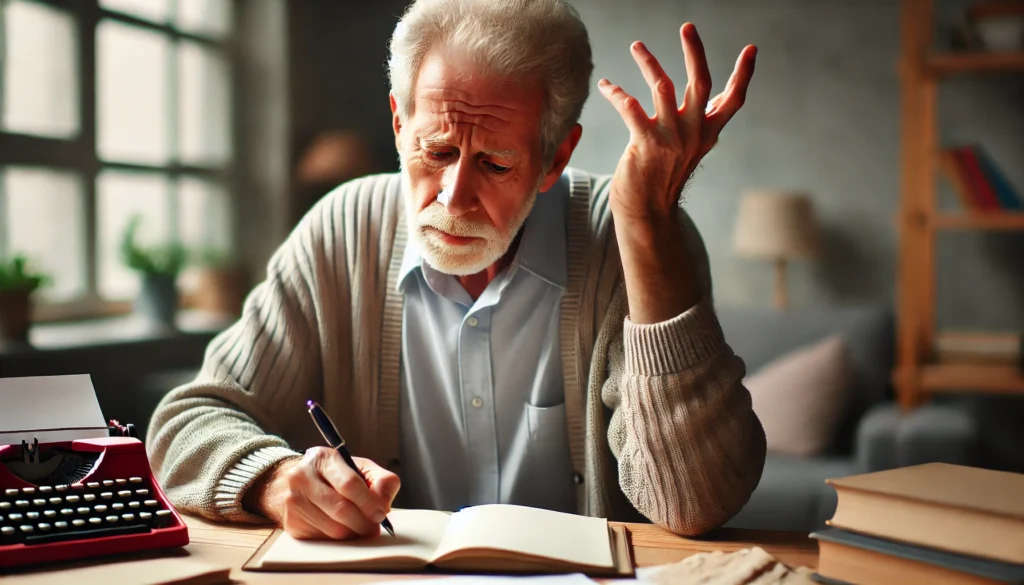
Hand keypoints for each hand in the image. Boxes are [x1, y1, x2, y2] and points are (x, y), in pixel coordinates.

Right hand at [244, 447, 399, 539]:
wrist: (293, 483)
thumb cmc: (335, 476)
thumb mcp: (359, 468)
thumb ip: (380, 480)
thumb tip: (384, 504)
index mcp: (322, 458)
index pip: (349, 484)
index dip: (369, 502)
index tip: (381, 513)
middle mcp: (302, 477)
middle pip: (341, 509)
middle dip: (364, 522)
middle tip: (374, 527)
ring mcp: (293, 501)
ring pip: (333, 529)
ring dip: (353, 533)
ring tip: (360, 528)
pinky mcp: (291, 523)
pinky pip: (323, 539)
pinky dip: (339, 540)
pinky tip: (342, 529)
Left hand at [597, 23, 755, 223]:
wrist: (647, 213)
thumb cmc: (664, 177)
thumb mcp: (691, 149)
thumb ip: (703, 122)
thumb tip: (719, 98)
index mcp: (707, 133)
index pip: (733, 101)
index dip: (744, 75)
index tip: (752, 49)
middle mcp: (694, 133)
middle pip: (700, 83)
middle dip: (694, 52)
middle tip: (687, 26)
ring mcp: (671, 138)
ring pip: (663, 87)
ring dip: (648, 62)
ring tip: (637, 45)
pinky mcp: (646, 144)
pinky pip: (630, 107)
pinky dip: (616, 93)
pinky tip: (606, 85)